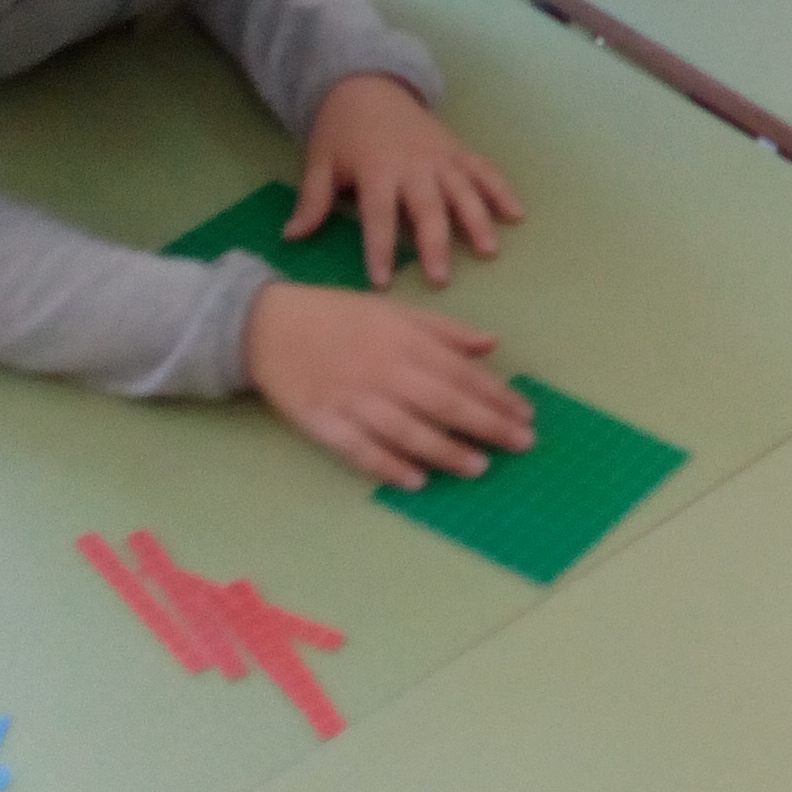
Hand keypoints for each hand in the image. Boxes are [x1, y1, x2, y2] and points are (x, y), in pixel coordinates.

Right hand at [245, 284, 536, 490]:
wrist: (265, 325)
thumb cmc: (337, 316)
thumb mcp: (394, 310)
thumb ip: (444, 330)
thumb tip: (491, 344)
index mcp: (405, 340)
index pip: (463, 373)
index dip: (498, 396)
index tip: (526, 415)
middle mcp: (384, 370)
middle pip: (445, 404)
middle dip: (488, 426)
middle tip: (521, 445)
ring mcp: (353, 399)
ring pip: (408, 432)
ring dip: (446, 452)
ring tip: (478, 468)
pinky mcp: (323, 422)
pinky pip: (361, 450)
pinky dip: (389, 466)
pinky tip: (416, 481)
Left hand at [290, 74, 523, 288]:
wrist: (367, 85)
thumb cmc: (341, 131)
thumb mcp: (319, 162)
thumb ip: (312, 201)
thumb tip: (291, 238)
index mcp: (377, 170)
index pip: (379, 217)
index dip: (380, 249)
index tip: (383, 282)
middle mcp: (413, 166)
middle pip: (427, 209)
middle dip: (435, 244)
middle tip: (441, 278)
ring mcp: (441, 158)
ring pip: (463, 191)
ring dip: (477, 220)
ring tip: (488, 251)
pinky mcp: (458, 151)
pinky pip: (485, 171)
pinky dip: (502, 191)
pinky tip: (517, 215)